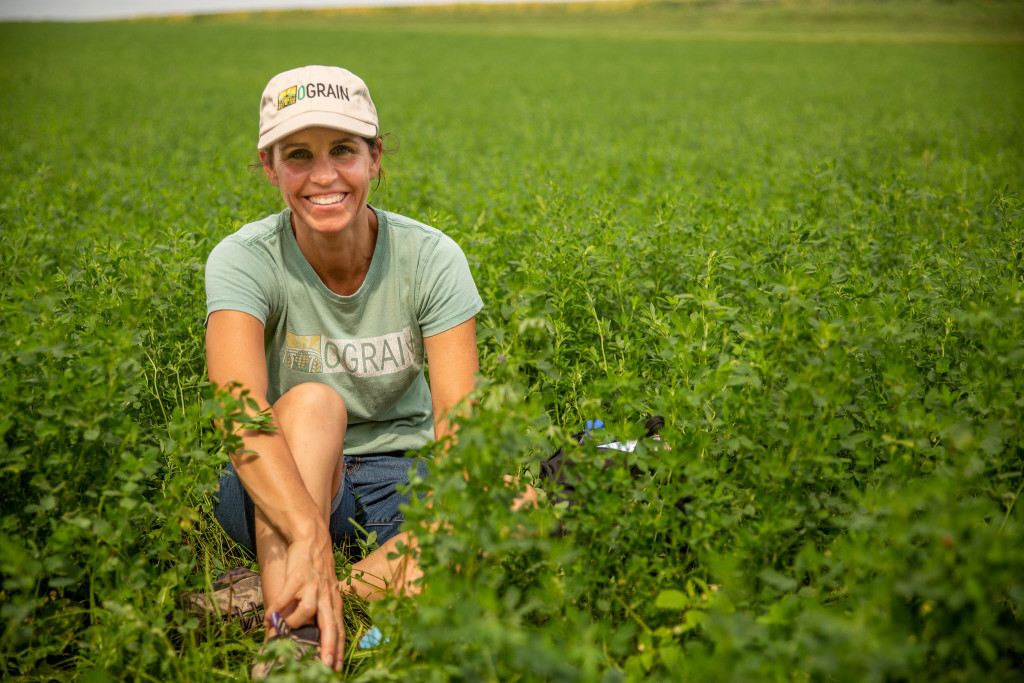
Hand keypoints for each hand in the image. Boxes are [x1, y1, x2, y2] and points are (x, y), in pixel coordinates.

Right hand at [265, 527, 344, 670]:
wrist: (312, 539)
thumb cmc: (317, 569)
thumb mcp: (325, 590)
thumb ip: (322, 611)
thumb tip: (313, 636)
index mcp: (333, 601)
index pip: (339, 628)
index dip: (338, 647)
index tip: (336, 667)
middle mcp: (326, 595)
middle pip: (330, 623)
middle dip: (328, 645)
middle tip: (324, 664)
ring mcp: (312, 584)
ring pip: (308, 609)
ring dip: (295, 623)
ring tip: (282, 633)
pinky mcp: (297, 575)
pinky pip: (286, 595)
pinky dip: (277, 608)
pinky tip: (267, 618)